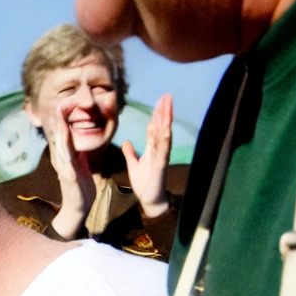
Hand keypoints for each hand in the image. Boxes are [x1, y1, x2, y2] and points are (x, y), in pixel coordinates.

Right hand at [48, 107, 96, 238]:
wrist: (79, 207)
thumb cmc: (81, 187)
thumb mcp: (81, 166)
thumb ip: (78, 154)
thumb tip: (77, 143)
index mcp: (66, 156)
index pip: (64, 134)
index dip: (64, 120)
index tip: (66, 105)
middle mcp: (62, 159)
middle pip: (59, 136)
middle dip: (59, 120)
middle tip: (60, 103)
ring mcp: (64, 166)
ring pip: (61, 143)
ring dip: (60, 128)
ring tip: (59, 114)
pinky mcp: (69, 174)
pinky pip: (67, 157)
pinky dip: (65, 145)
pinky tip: (64, 136)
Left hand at [122, 93, 172, 219]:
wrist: (150, 201)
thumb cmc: (145, 184)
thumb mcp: (134, 165)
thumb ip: (130, 153)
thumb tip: (127, 141)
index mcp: (152, 149)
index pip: (155, 128)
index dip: (157, 114)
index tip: (159, 100)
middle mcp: (159, 150)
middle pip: (162, 127)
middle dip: (164, 111)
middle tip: (166, 95)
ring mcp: (161, 157)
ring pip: (165, 134)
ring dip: (166, 119)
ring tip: (168, 105)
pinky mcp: (160, 165)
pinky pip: (163, 149)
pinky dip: (164, 138)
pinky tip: (165, 128)